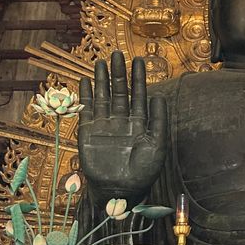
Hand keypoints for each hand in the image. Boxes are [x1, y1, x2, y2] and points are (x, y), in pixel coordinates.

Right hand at [78, 51, 166, 203]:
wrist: (120, 190)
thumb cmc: (143, 172)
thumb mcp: (157, 145)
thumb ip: (158, 120)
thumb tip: (159, 96)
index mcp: (139, 123)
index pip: (139, 95)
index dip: (138, 78)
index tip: (139, 60)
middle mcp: (122, 121)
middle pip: (119, 92)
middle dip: (119, 73)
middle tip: (118, 53)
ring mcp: (105, 126)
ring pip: (103, 97)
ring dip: (102, 80)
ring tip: (101, 61)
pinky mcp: (89, 133)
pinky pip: (87, 111)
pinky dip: (86, 96)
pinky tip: (86, 81)